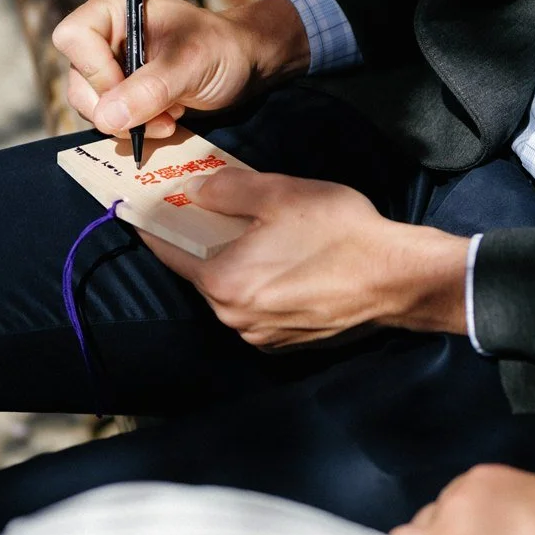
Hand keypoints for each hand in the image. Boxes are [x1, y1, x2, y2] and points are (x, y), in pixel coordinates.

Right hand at [53, 0, 308, 141]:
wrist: (243, 65)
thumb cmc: (221, 49)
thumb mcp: (190, 64)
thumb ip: (149, 89)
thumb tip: (106, 118)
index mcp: (113, 10)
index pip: (74, 38)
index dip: (96, 70)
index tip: (132, 88)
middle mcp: (103, 38)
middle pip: (77, 81)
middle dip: (117, 107)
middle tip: (159, 114)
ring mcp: (109, 68)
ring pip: (91, 107)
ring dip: (129, 123)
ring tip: (170, 117)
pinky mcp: (120, 95)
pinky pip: (109, 120)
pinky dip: (136, 128)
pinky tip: (168, 120)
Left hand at [142, 167, 469, 346]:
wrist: (396, 278)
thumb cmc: (339, 233)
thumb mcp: (279, 193)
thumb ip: (227, 190)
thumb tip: (197, 191)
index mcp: (223, 281)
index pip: (169, 253)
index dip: (153, 228)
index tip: (138, 213)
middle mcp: (234, 317)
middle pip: (202, 273)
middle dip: (206, 244)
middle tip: (216, 215)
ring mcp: (261, 335)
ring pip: (232, 293)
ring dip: (238, 267)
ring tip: (264, 239)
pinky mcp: (288, 343)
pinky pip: (259, 310)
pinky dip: (263, 288)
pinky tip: (288, 265)